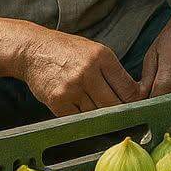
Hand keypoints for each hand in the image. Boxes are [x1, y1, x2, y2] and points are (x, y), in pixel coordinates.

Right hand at [22, 28, 139, 115]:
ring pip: (96, 113)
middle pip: (114, 104)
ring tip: (104, 117)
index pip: (127, 87)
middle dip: (120, 113)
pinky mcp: (57, 101)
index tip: (136, 107)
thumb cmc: (67, 50)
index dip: (134, 101)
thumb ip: (113, 70)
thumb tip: (134, 92)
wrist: (34, 50)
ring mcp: (72, 87)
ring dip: (101, 118)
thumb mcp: (95, 51)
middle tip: (123, 118)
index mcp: (102, 57)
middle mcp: (89, 72)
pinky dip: (83, 119)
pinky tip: (85, 115)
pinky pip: (77, 118)